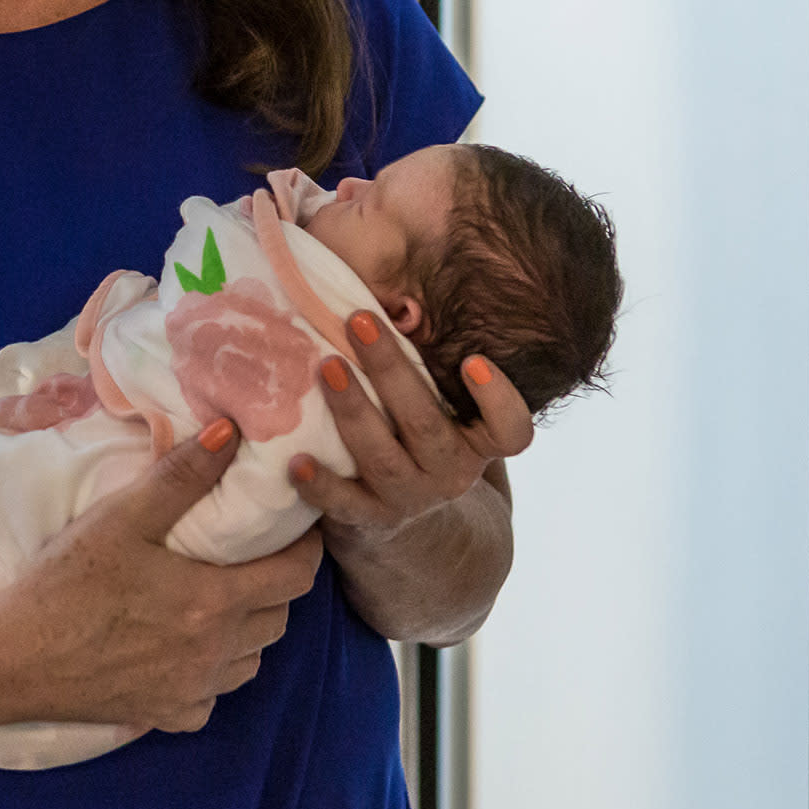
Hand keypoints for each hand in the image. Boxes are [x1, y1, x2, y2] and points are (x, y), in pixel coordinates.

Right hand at [0, 418, 323, 733]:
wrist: (12, 657)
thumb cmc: (65, 584)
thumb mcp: (122, 517)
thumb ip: (182, 475)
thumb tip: (232, 431)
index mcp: (214, 601)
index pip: (296, 577)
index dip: (304, 549)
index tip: (295, 528)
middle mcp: (215, 654)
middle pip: (279, 619)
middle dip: (277, 586)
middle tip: (252, 556)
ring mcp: (192, 692)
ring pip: (251, 661)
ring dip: (249, 630)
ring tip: (220, 599)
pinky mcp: (166, 717)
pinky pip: (212, 696)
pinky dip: (211, 672)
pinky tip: (182, 649)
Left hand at [288, 310, 535, 547]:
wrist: (404, 516)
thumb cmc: (419, 431)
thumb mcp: (440, 401)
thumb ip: (430, 360)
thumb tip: (394, 289)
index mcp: (479, 441)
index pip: (511, 431)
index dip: (499, 399)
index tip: (472, 360)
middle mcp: (452, 472)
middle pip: (427, 425)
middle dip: (391, 371)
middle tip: (359, 321)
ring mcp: (411, 498)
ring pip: (383, 458)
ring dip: (353, 411)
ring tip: (326, 367)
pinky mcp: (370, 518)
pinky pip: (345, 505)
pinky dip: (321, 485)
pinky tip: (297, 461)